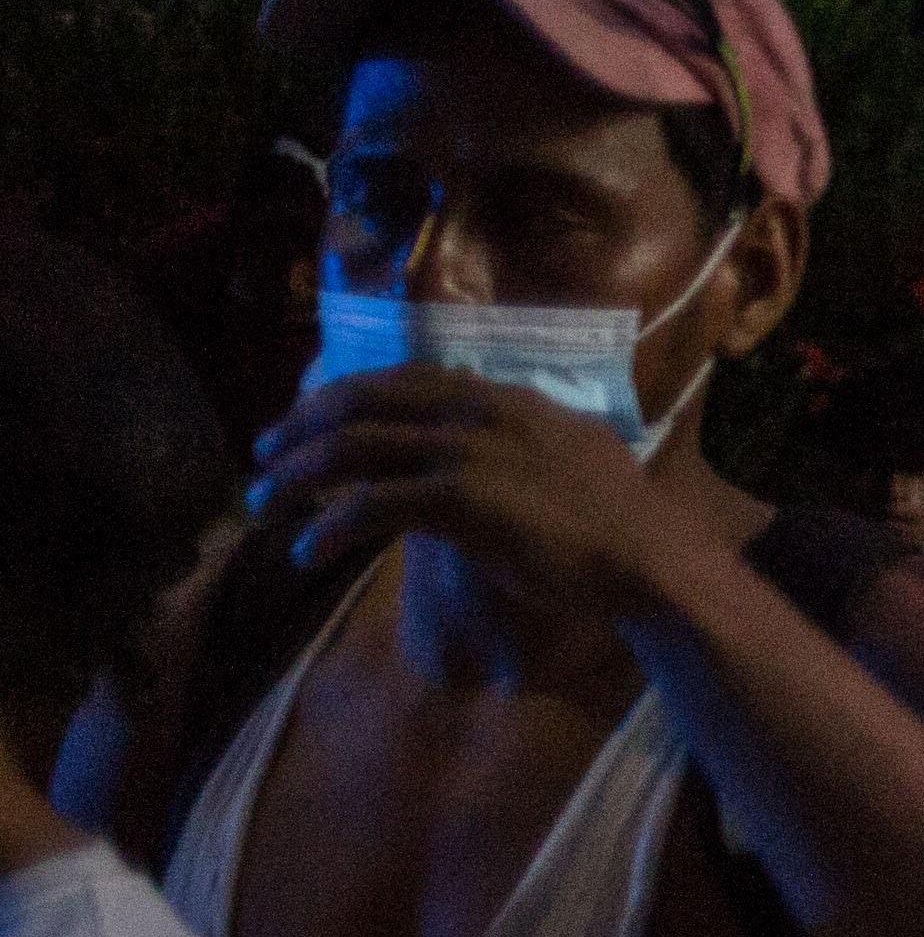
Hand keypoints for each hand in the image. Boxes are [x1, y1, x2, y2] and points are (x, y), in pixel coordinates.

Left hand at [247, 369, 709, 619]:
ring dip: (294, 476)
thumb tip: (500, 439)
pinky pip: (369, 506)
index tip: (306, 416)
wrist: (649, 559)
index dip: (342, 393)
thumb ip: (529, 436)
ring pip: (350, 450)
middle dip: (298, 425)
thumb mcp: (578, 452)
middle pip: (360, 402)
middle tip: (261, 454)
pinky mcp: (459, 500)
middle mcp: (477, 412)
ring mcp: (466, 453)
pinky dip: (328, 529)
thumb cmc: (621, 521)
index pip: (401, 377)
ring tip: (262, 503)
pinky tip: (307, 553)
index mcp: (502, 398)